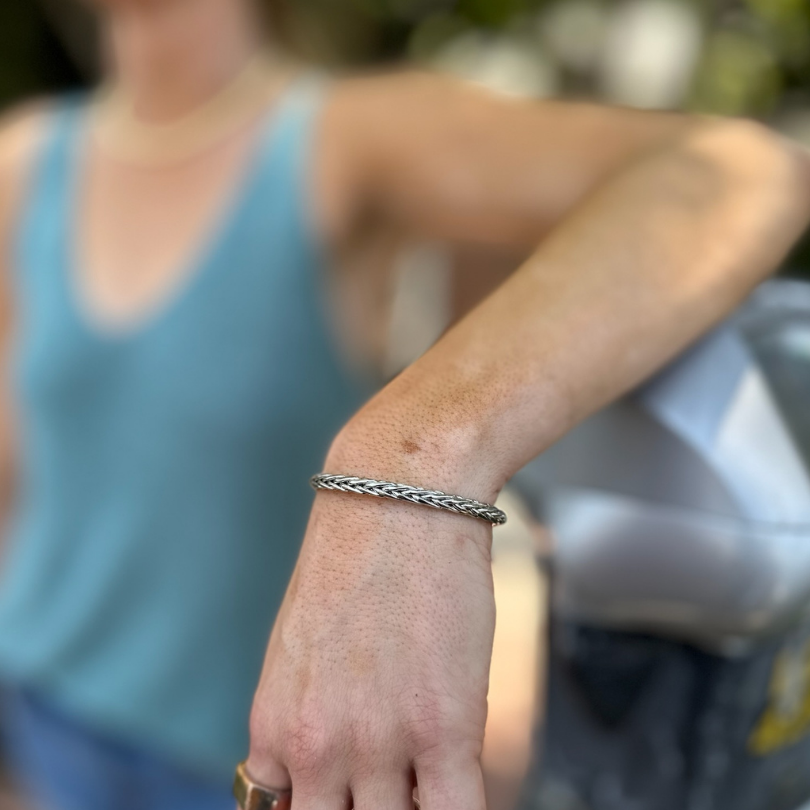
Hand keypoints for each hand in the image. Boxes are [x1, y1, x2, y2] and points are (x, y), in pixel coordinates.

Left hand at [246, 478, 495, 809]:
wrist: (400, 496)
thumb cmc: (355, 557)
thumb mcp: (301, 645)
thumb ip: (304, 713)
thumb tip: (324, 767)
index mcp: (275, 727)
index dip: (325, 808)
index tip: (351, 794)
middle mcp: (318, 746)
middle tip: (391, 782)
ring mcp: (381, 744)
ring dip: (412, 805)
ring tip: (426, 774)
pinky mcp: (445, 729)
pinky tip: (459, 786)